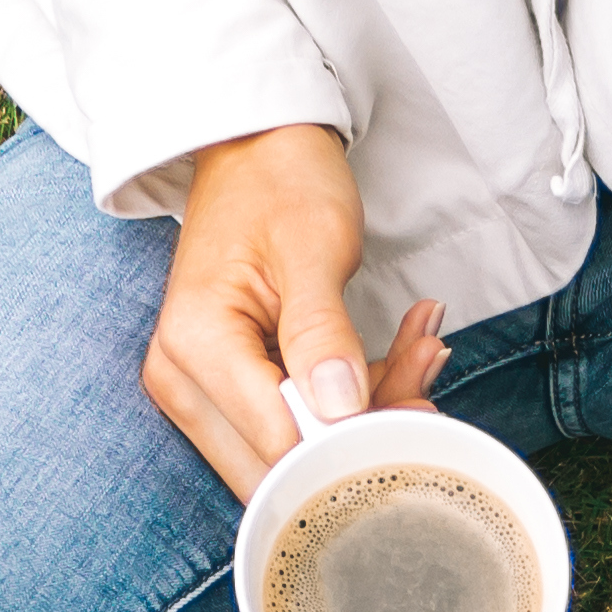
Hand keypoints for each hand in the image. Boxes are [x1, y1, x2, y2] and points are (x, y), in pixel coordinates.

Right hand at [143, 124, 450, 497]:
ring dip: (369, 411)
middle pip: (281, 462)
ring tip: (424, 350)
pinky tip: (402, 353)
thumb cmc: (278, 181)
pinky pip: (298, 423)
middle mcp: (183, 381)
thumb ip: (321, 330)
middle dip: (363, 436)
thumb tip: (338, 408)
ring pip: (296, 450)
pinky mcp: (230, 389)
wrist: (256, 149)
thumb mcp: (311, 246)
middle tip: (428, 385)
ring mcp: (202, 390)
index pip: (278, 442)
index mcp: (195, 346)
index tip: (418, 413)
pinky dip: (356, 398)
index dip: (351, 443)